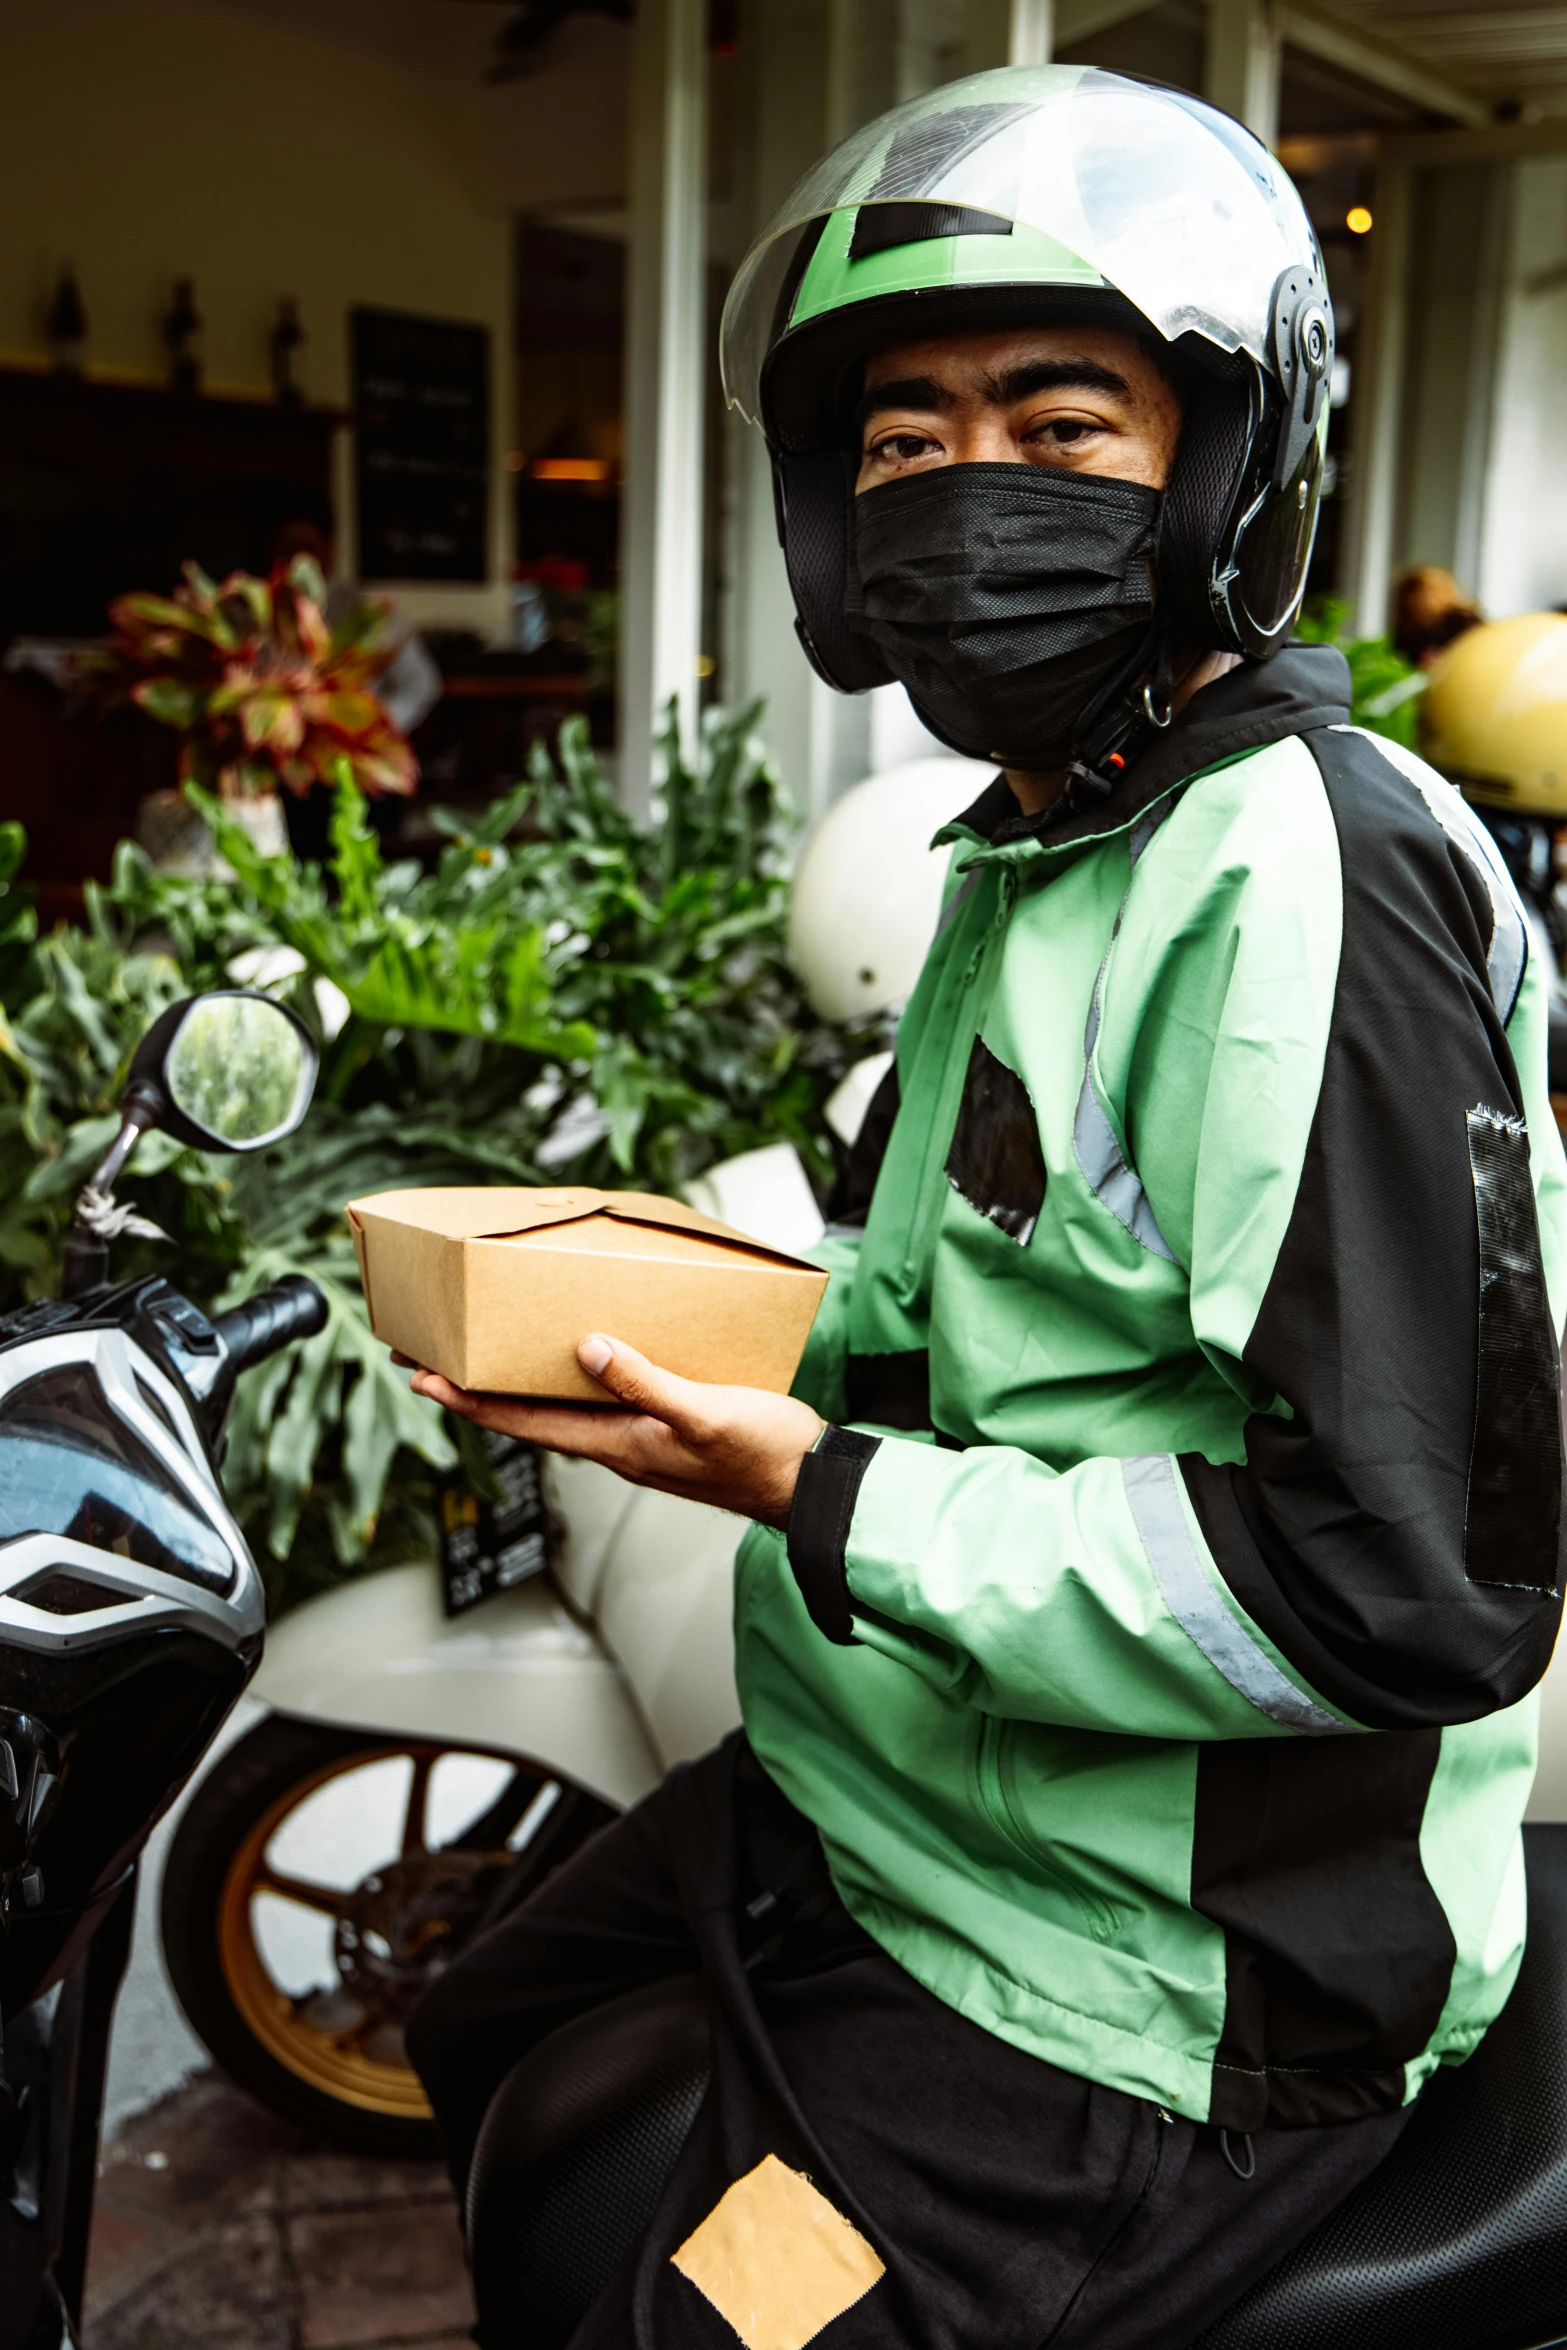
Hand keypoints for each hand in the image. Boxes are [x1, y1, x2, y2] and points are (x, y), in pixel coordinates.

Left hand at [406, 1336, 824, 1529]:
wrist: (811, 1485)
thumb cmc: (764, 1455)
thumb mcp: (704, 1413)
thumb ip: (646, 1383)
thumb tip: (589, 1350)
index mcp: (619, 1445)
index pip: (526, 1422)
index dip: (471, 1400)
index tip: (424, 1377)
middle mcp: (619, 1447)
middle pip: (531, 1419)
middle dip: (478, 1392)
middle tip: (431, 1363)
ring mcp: (640, 1443)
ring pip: (562, 1414)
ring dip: (518, 1391)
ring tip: (485, 1364)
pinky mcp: (665, 1433)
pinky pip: (601, 1407)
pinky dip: (572, 1386)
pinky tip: (578, 1366)